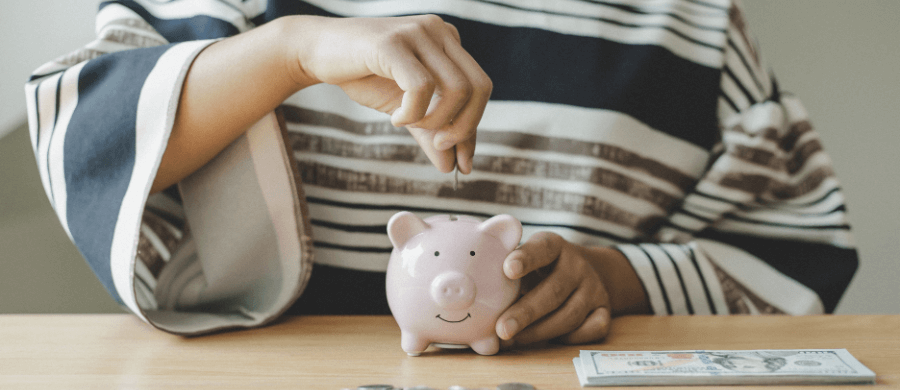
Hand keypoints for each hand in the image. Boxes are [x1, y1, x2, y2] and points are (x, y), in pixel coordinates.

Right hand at [283, 15, 490, 172]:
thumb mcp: (404, 108)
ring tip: (408, 123)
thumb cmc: (362, 75)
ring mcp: (417, 33)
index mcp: (448, 41)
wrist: (316, 51)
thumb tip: (452, 167)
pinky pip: (421, 87)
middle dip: (464, 128)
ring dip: (434, 120)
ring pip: (456, 88)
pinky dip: (412, 113)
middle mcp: (439, 31)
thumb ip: (430, 134)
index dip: (473, 127)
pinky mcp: (392, 42)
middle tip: (438, 145)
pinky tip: (395, 117)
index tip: (462, 162)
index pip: (480, 87)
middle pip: (479, 87)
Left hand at [495, 232, 649, 346]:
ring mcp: (594, 288)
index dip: (526, 258)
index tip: (508, 269)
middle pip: (554, 290)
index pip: (542, 248)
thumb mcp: (525, 260)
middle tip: (502, 328)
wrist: (588, 271)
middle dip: (526, 312)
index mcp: (553, 246)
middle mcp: (577, 265)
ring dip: (540, 331)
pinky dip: (570, 339)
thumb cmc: (541, 270)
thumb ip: (504, 274)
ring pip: (570, 315)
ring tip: (514, 339)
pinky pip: (592, 329)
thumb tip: (471, 305)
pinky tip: (548, 341)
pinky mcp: (605, 310)